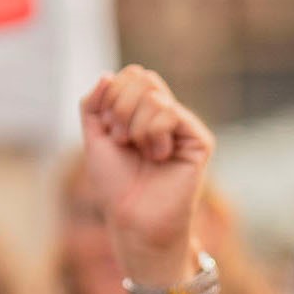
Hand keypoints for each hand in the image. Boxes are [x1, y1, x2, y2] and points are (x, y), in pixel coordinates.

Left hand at [78, 66, 211, 284]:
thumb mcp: (94, 137)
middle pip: (143, 77)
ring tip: (141, 153)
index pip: (132, 75)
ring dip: (135, 125)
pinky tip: (159, 156)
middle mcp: (168, 114)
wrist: (133, 219)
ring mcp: (185, 126)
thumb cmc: (116, 185)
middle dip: (120, 107)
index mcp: (145, 111)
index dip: (112, 95)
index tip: (109, 130)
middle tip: (122, 140)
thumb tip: (108, 75)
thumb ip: (93, 104)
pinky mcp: (199, 140)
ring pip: (154, 95)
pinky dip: (152, 133)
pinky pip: (170, 113)